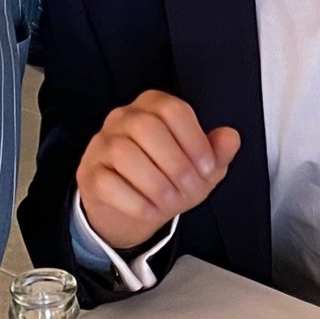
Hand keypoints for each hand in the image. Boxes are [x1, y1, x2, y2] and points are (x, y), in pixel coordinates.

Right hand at [75, 90, 240, 249]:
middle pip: (147, 127)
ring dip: (156, 183)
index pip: (173, 109)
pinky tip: (150, 210)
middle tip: (190, 187)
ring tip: (171, 201)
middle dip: (176, 163)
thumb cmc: (167, 179)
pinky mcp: (89, 174)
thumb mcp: (199, 167)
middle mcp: (123, 118)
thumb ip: (217, 151)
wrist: (134, 210)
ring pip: (123, 153)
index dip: (195, 141)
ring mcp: (101, 145)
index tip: (207, 167)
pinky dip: (135, 201)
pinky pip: (107, 182)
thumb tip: (230, 137)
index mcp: (153, 107)